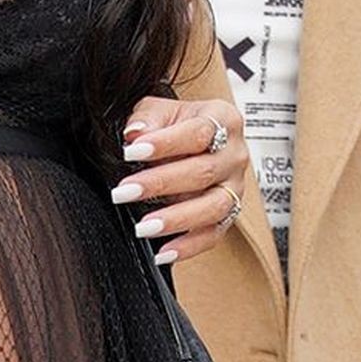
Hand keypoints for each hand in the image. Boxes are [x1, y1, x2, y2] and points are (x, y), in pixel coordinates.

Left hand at [111, 95, 247, 267]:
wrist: (196, 138)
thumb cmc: (176, 122)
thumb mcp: (159, 108)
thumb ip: (147, 118)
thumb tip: (135, 133)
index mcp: (223, 119)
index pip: (198, 132)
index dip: (164, 143)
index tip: (131, 152)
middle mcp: (235, 154)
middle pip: (204, 172)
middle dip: (160, 183)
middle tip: (124, 191)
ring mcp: (235, 186)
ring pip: (213, 207)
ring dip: (176, 219)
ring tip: (143, 226)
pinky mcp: (230, 213)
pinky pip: (214, 234)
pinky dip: (189, 246)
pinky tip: (163, 252)